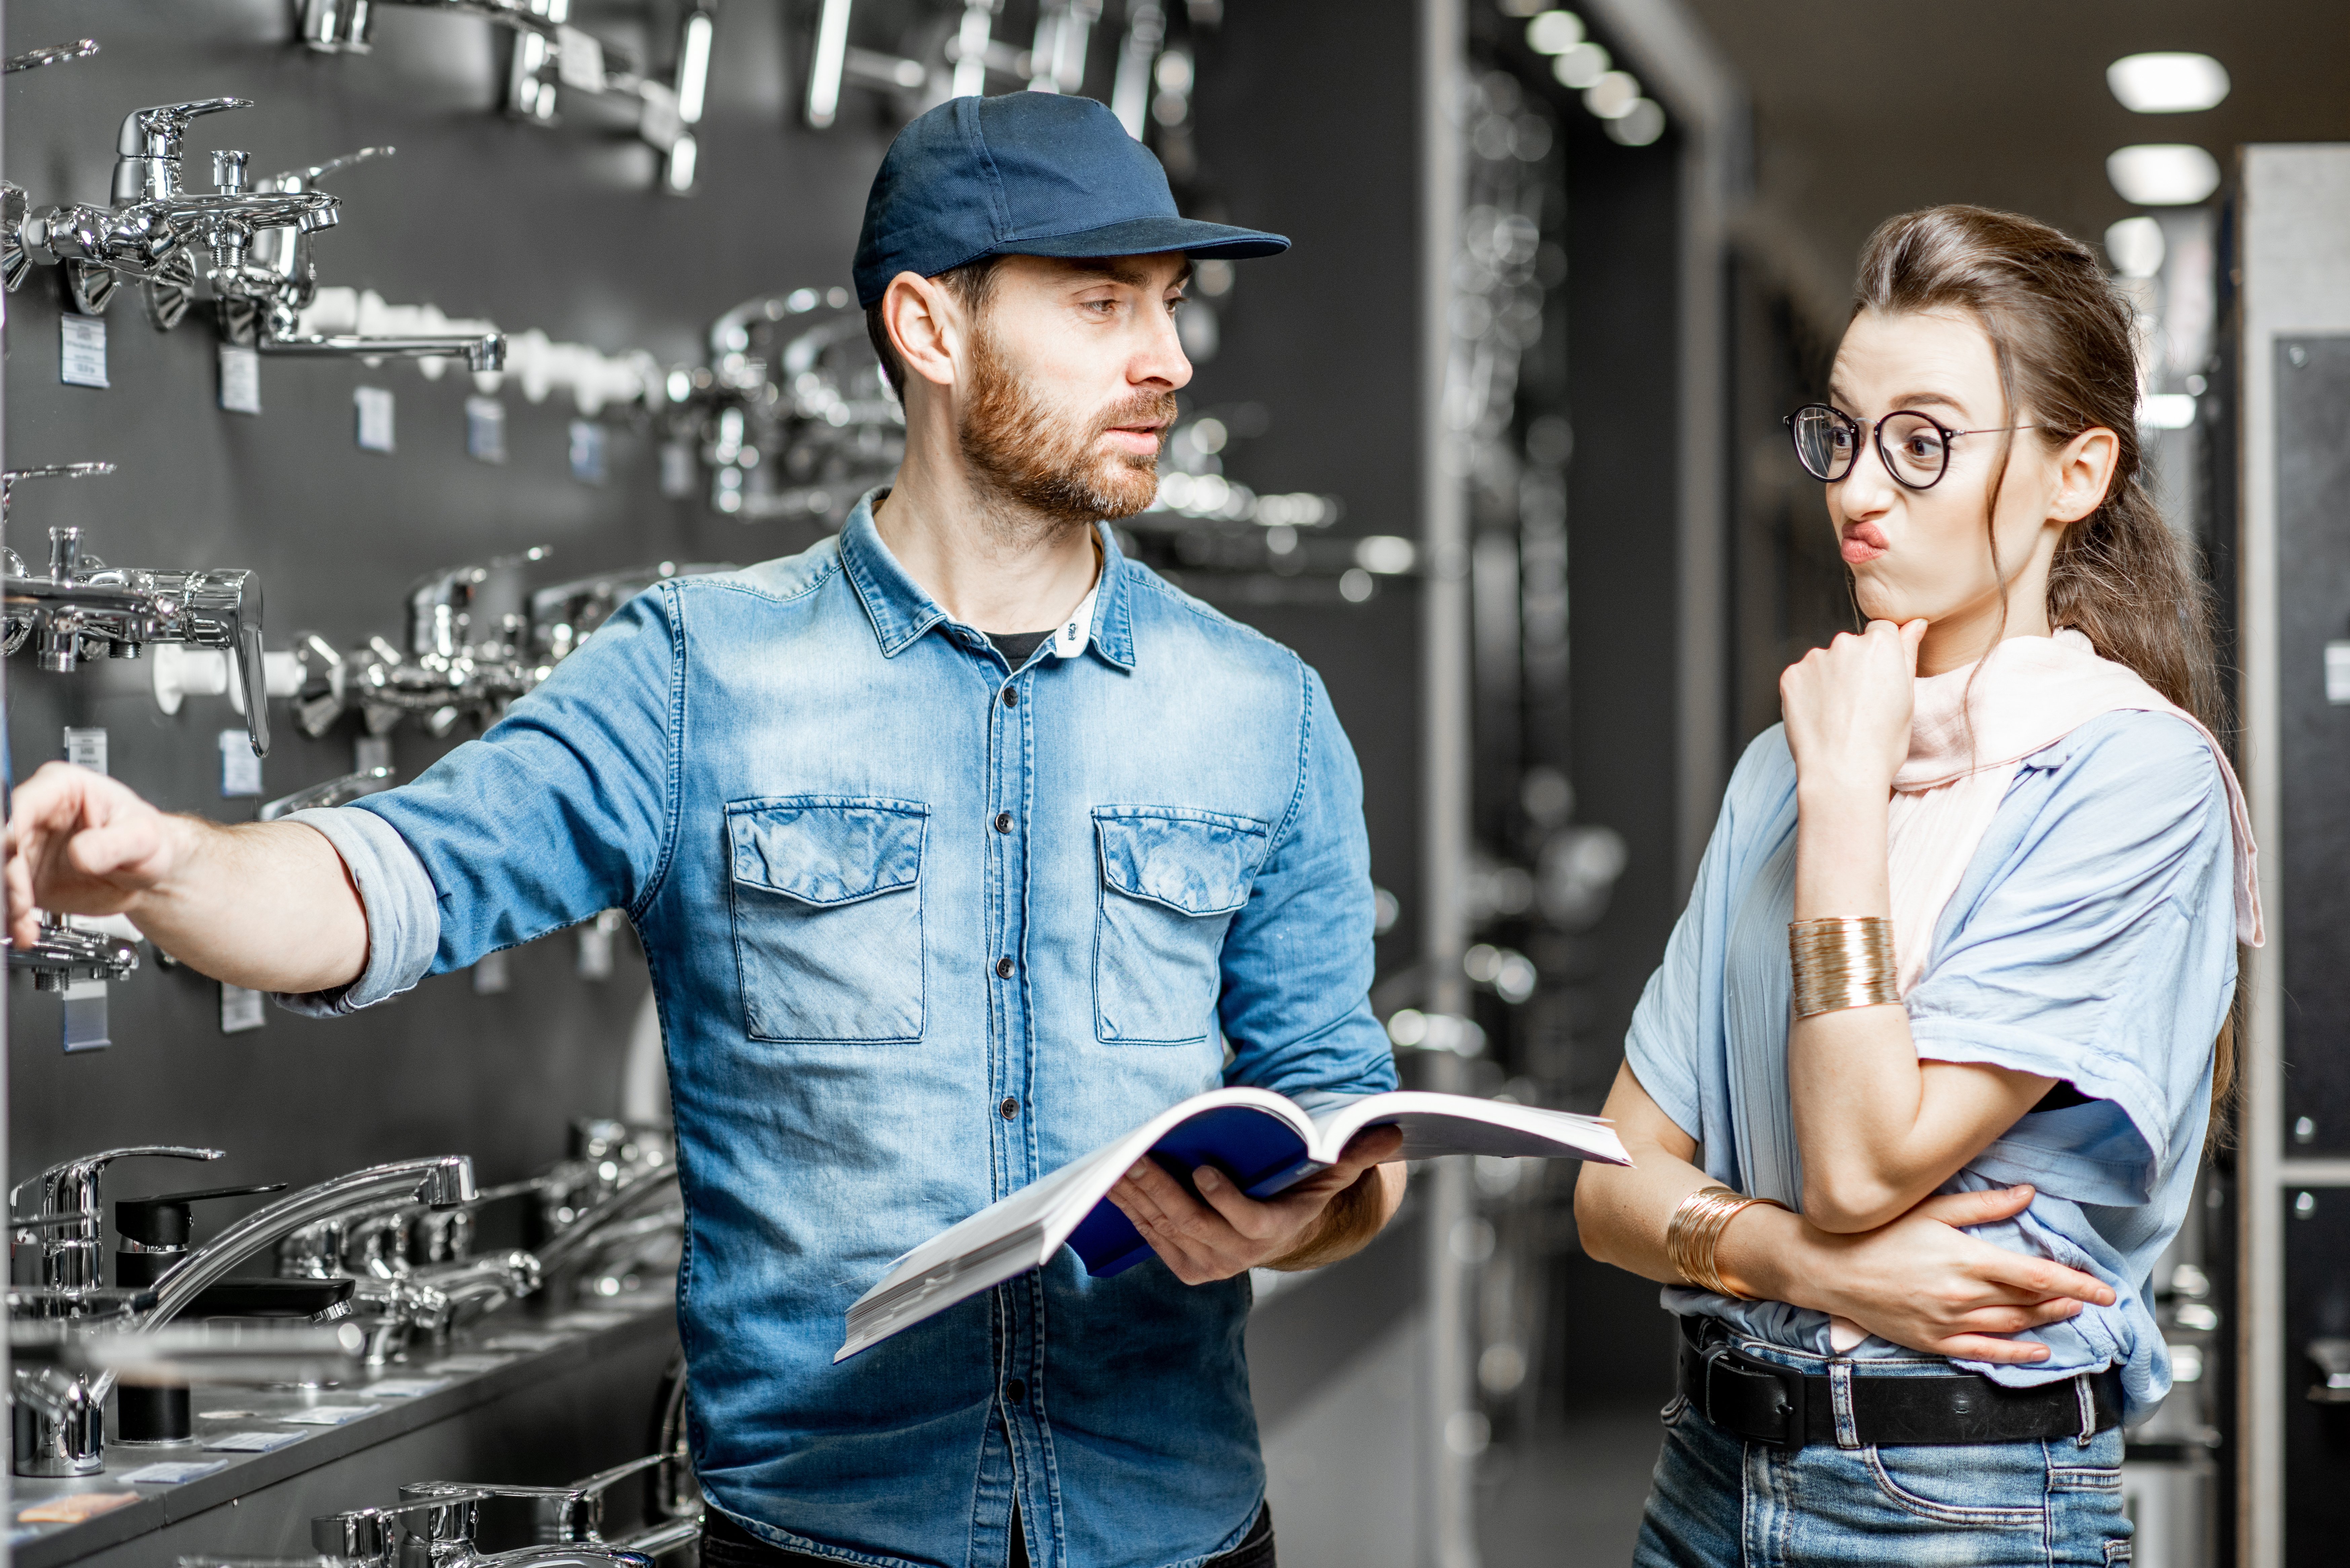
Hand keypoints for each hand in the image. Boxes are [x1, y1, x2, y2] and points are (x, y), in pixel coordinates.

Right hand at [5, 762, 184, 947]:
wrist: (149, 872)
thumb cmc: (148, 841)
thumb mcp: (143, 838)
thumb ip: (112, 843)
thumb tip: (80, 853)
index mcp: (62, 788)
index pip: (20, 806)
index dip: (9, 835)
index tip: (10, 861)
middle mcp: (36, 815)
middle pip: (2, 842)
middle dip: (6, 875)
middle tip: (18, 900)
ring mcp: (26, 848)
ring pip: (1, 873)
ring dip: (7, 900)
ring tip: (23, 920)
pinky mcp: (24, 878)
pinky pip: (8, 898)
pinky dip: (13, 917)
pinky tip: (26, 931)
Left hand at [1105, 1126, 1404, 1283]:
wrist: (1280, 1232)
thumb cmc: (1302, 1191)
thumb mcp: (1332, 1171)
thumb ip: (1355, 1152)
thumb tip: (1392, 1129)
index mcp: (1273, 1232)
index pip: (1247, 1222)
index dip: (1224, 1199)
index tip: (1202, 1170)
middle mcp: (1237, 1256)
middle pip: (1193, 1223)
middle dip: (1160, 1190)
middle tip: (1134, 1156)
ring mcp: (1208, 1264)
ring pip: (1166, 1228)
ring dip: (1138, 1198)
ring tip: (1115, 1164)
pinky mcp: (1184, 1266)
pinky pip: (1153, 1238)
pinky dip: (1132, 1213)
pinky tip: (1114, 1186)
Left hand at [1779, 618, 1927, 796]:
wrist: (1842, 772)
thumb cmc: (1881, 743)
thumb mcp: (1906, 698)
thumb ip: (1906, 654)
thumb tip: (1915, 624)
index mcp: (1880, 645)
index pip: (1882, 630)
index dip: (1881, 656)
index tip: (1879, 680)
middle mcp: (1845, 643)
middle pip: (1851, 646)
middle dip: (1853, 668)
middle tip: (1858, 705)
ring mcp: (1814, 659)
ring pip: (1824, 662)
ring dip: (1829, 679)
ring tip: (1837, 715)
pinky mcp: (1790, 676)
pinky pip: (1801, 678)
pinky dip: (1807, 693)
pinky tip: (1817, 717)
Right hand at [1788, 1185, 2117, 1363]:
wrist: (1831, 1269)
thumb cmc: (1877, 1236)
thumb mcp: (1930, 1210)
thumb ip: (1982, 1206)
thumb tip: (2026, 1195)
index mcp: (1966, 1259)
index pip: (2036, 1274)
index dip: (2076, 1282)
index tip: (2104, 1288)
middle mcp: (1963, 1294)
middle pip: (2029, 1301)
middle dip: (2065, 1299)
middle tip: (2090, 1297)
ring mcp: (1949, 1321)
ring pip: (2013, 1325)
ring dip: (2046, 1321)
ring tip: (2069, 1313)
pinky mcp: (1934, 1341)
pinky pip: (1985, 1351)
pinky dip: (2017, 1355)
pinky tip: (2039, 1352)